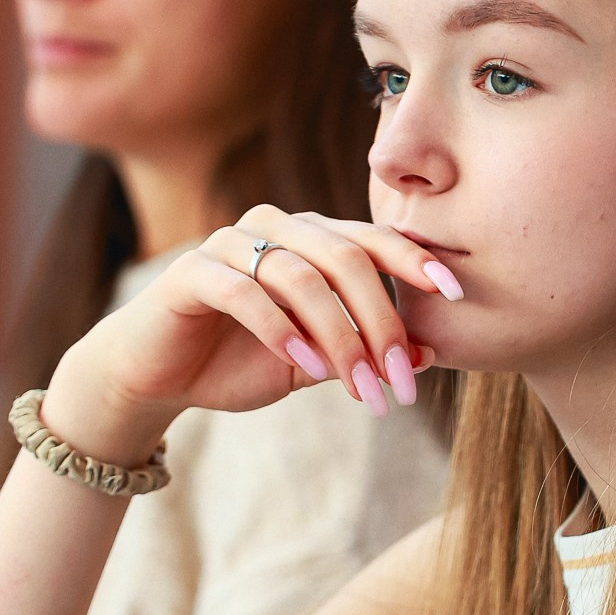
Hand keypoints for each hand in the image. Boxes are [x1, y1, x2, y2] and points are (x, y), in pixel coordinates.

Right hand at [40, 206, 457, 462]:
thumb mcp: (313, 363)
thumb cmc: (238, 362)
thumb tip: (433, 354)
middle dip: (382, 322)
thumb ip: (363, 351)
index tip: (459, 295)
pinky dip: (280, 328)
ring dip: (338, 336)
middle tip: (401, 379)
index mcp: (312, 240)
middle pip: (347, 259)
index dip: (418, 262)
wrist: (156, 377)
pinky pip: (246, 290)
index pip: (374, 239)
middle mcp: (277, 228)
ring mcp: (232, 243)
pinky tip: (302, 362)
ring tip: (357, 386)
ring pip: (302, 276)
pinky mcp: (193, 270)